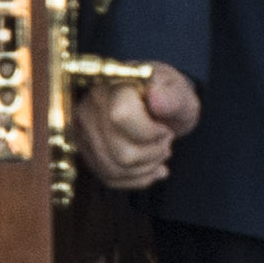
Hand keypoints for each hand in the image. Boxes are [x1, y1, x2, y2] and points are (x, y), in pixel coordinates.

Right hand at [73, 64, 202, 187]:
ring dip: (147, 168)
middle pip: (122, 153)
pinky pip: (110, 178)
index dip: (150, 132)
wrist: (156, 104)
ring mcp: (83, 132)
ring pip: (116, 169)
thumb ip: (173, 97)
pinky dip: (137, 178)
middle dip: (153, 154)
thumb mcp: (180, 93)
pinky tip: (152, 168)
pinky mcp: (85, 152)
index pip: (121, 116)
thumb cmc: (169, 97)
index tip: (165, 128)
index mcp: (113, 84)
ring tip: (160, 153)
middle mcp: (89, 106)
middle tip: (166, 142)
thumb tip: (156, 98)